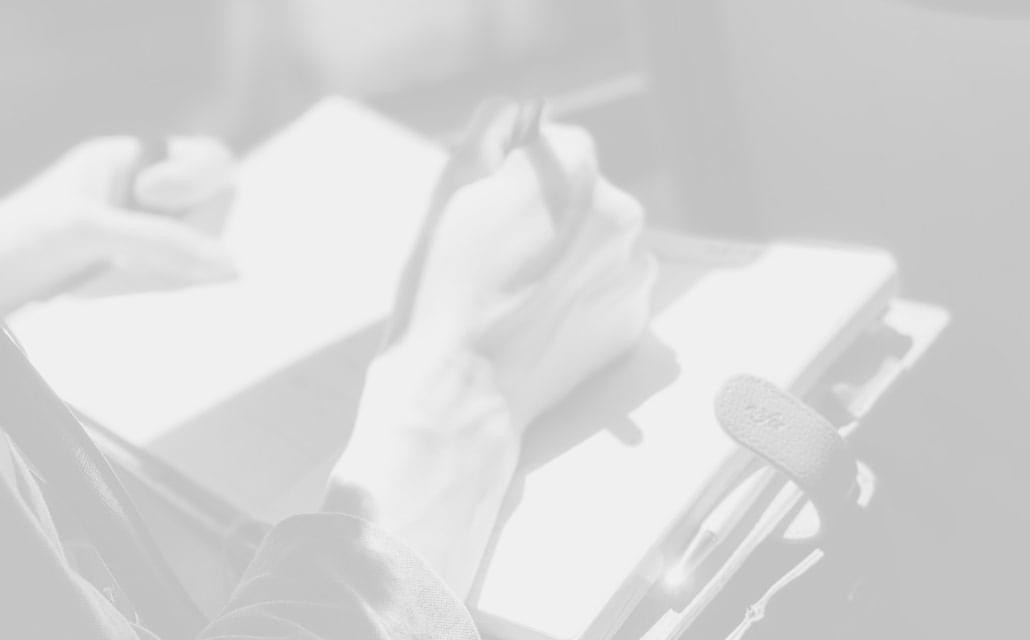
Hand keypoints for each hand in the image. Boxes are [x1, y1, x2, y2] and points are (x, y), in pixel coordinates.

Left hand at [0, 136, 235, 312]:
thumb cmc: (18, 242)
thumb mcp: (87, 229)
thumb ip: (161, 240)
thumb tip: (230, 264)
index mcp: (128, 161)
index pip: (210, 159)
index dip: (199, 179)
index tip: (153, 198)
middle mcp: (147, 196)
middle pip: (217, 209)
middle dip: (185, 234)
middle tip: (129, 249)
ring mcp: (150, 238)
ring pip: (204, 252)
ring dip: (165, 269)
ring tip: (109, 274)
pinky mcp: (147, 276)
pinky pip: (184, 281)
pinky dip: (158, 287)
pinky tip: (112, 287)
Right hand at [388, 105, 657, 426]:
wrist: (460, 390)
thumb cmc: (443, 287)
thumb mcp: (450, 188)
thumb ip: (493, 130)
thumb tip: (520, 116)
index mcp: (574, 166)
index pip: (555, 145)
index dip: (515, 176)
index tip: (490, 214)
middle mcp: (621, 210)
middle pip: (583, 194)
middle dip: (550, 215)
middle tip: (501, 259)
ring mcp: (634, 268)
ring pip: (598, 242)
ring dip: (570, 255)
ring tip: (520, 294)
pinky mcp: (634, 317)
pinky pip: (608, 288)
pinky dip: (582, 296)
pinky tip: (541, 318)